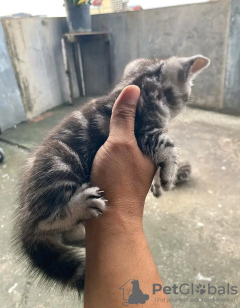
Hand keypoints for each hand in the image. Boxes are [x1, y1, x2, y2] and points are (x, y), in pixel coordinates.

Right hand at [90, 85, 154, 223]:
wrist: (109, 218)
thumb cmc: (118, 179)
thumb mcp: (120, 143)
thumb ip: (125, 118)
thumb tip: (133, 89)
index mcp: (152, 147)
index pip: (149, 119)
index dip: (139, 104)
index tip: (128, 91)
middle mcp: (145, 155)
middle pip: (136, 129)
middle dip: (126, 116)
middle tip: (112, 100)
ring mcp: (132, 165)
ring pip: (125, 141)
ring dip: (116, 130)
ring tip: (103, 113)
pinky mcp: (119, 173)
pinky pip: (116, 151)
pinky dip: (110, 142)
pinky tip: (99, 136)